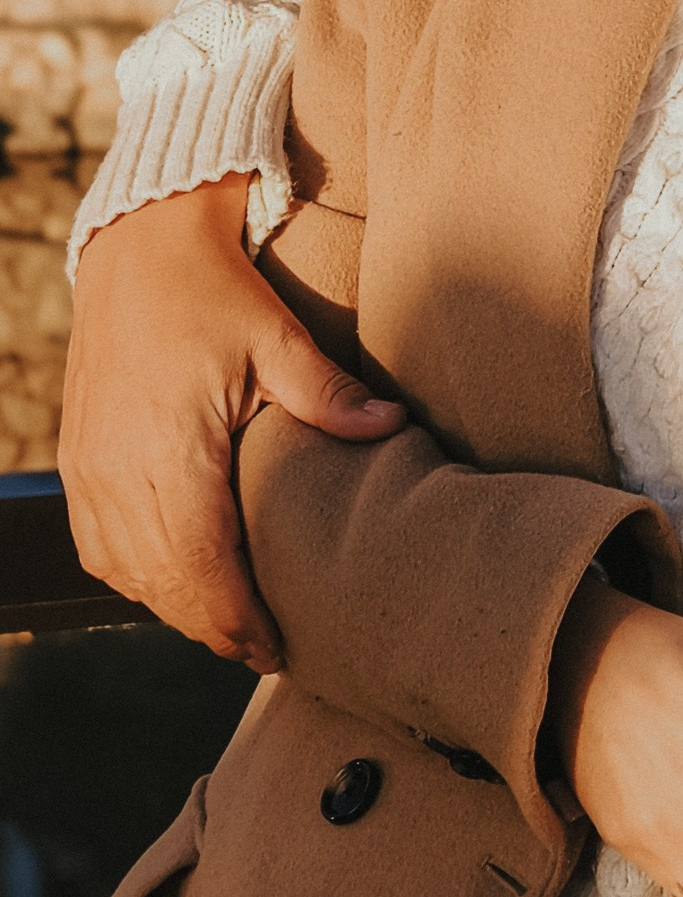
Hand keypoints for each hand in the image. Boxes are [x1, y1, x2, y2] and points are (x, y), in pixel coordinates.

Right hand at [62, 176, 403, 672]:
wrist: (137, 246)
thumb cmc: (213, 290)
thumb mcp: (277, 337)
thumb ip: (328, 394)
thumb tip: (392, 428)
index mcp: (168, 453)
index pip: (201, 570)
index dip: (237, 622)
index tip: (277, 649)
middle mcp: (116, 471)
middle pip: (163, 585)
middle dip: (212, 626)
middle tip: (264, 650)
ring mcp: (87, 469)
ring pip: (125, 572)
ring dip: (174, 604)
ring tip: (228, 623)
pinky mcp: (76, 458)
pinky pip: (97, 544)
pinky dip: (134, 573)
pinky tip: (172, 579)